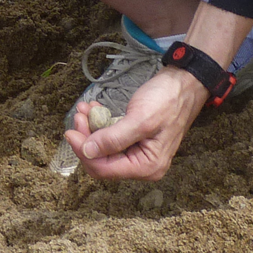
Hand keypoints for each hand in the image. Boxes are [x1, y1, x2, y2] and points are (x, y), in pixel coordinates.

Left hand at [62, 67, 207, 180]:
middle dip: (86, 138)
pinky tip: (94, 108)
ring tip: (85, 107)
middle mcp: (142, 165)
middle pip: (101, 160)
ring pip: (103, 147)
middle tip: (79, 114)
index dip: (83, 152)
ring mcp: (138, 152)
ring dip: (90, 128)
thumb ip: (113, 138)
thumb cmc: (167, 101)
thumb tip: (87, 151)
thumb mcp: (140, 120)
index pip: (103, 169)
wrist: (183, 84)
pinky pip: (110, 136)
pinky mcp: (134, 139)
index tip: (70, 131)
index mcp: (146, 167)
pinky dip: (100, 123)